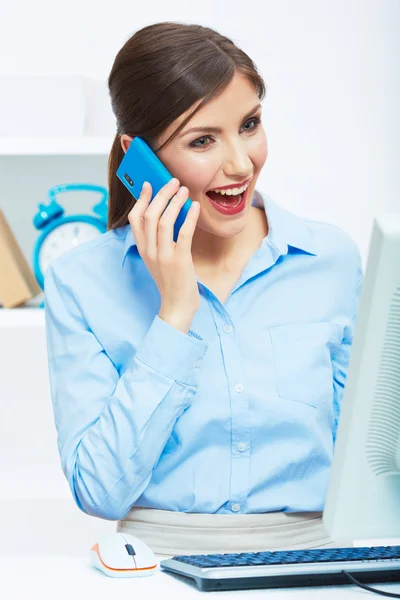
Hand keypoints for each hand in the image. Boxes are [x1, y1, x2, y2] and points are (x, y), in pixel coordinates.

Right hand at [128, 178, 200, 333]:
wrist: (177, 306)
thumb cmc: (171, 281)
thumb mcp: (158, 259)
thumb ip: (158, 240)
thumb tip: (169, 213)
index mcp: (143, 249)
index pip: (135, 219)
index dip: (142, 199)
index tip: (149, 184)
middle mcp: (149, 251)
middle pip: (149, 215)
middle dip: (161, 194)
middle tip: (173, 181)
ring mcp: (163, 256)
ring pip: (163, 221)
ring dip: (174, 201)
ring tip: (183, 189)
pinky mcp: (179, 261)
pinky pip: (183, 233)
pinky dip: (189, 217)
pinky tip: (195, 207)